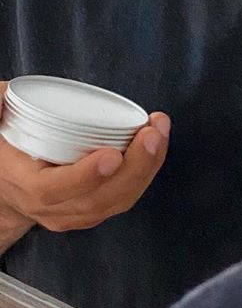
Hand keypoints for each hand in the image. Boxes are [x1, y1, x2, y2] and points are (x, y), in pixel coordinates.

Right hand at [0, 81, 170, 233]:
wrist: (6, 186)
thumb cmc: (6, 149)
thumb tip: (2, 94)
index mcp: (26, 186)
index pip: (53, 191)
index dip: (84, 177)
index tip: (112, 154)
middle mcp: (52, 207)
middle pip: (98, 200)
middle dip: (134, 167)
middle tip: (151, 132)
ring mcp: (76, 213)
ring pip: (118, 201)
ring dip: (148, 166)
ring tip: (159, 130)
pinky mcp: (96, 209)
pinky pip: (127, 196)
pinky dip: (148, 170)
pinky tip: (158, 141)